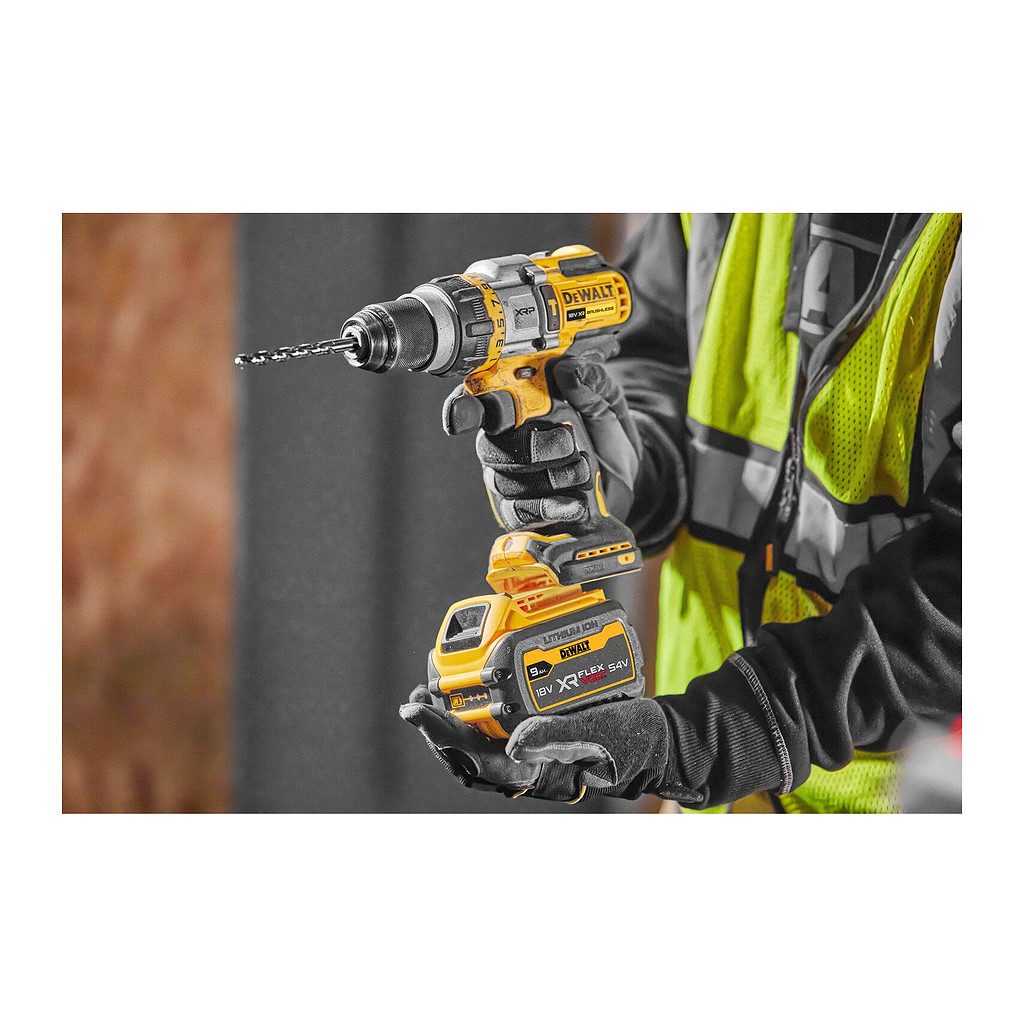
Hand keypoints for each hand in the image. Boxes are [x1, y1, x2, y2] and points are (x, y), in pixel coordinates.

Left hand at [399, 686, 680, 802]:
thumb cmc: (635, 740)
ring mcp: (530, 754)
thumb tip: (516, 741)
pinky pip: (493, 731)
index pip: (478, 761)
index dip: (442, 735)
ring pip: (474, 747)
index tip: (417, 708)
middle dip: (436, 729)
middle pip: (465, 758)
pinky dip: (473, 712)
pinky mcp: (536, 737)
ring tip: (428, 692)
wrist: (660, 741)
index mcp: (541, 774)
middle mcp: (529, 769)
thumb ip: (562, 734)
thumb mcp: (604, 732)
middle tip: (415, 699)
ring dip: (449, 722)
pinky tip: (465, 689)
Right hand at [474, 356, 643, 532]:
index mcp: (519, 410)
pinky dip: (549, 508)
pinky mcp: (520, 512)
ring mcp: (510, 480)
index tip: (466, 414)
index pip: (479, 406)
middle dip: (532, 448)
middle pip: (490, 448)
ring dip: (550, 477)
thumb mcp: (608, 403)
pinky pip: (518, 513)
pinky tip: (574, 504)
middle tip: (570, 444)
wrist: (627, 481)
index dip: (464, 409)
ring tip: (584, 471)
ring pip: (505, 481)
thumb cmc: (605, 438)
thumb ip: (591, 384)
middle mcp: (506, 444)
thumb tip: (568, 369)